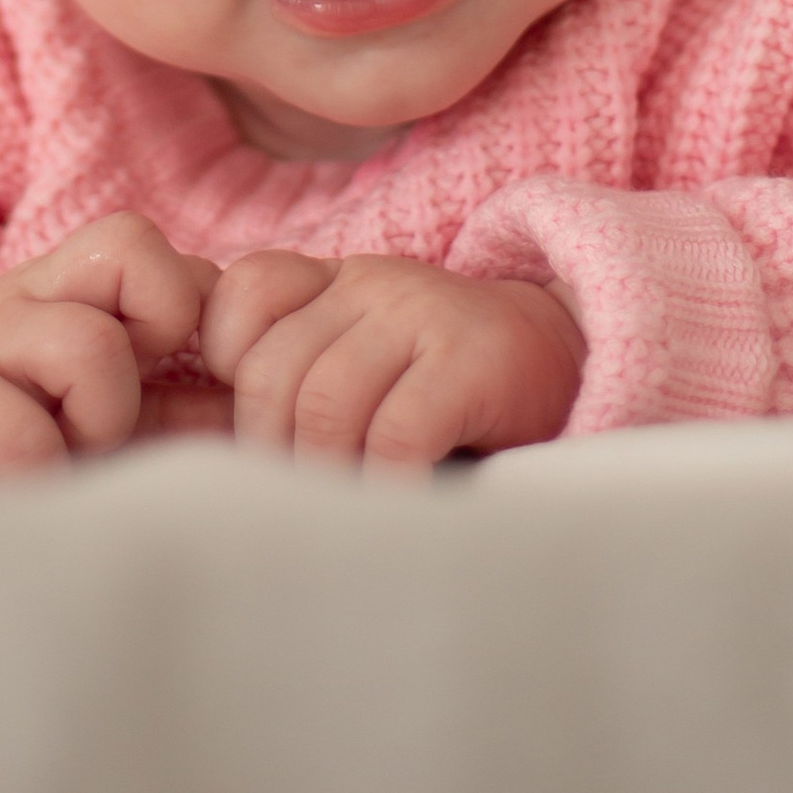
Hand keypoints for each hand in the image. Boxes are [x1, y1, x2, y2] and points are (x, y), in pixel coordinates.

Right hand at [0, 215, 223, 480]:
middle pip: (134, 247)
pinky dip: (40, 473)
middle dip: (159, 328)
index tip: (175, 384)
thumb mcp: (101, 403)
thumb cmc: (9, 424)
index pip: (175, 253)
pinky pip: (21, 432)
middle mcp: (33, 293)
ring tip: (69, 453)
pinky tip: (25, 492)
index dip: (198, 317)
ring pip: (90, 343)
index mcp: (81, 285)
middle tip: (129, 401)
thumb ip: (182, 404)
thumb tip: (271, 417)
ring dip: (99, 416)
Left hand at [200, 252, 584, 469]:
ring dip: (324, 476)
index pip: (245, 291)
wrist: (574, 359)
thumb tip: (218, 453)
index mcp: (339, 279)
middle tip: (297, 498)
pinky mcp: (473, 361)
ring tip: (344, 513)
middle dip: (271, 449)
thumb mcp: (371, 355)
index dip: (226, 359)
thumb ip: (304, 375)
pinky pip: (396, 433)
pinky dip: (384, 485)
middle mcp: (375, 284)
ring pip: (324, 403)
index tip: (258, 423)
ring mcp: (425, 314)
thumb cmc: (451, 385)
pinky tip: (397, 507)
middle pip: (272, 368)